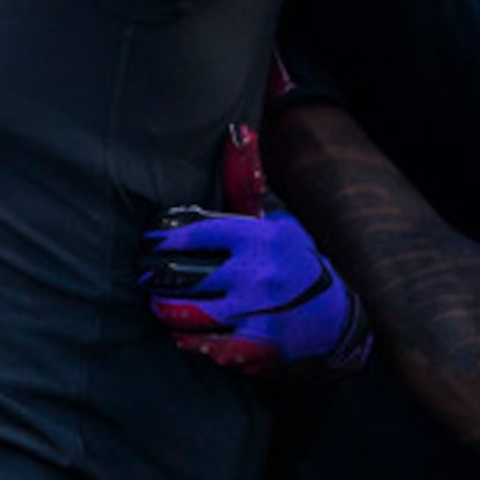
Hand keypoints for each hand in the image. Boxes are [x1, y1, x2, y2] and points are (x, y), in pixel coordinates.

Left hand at [140, 206, 369, 380]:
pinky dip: (189, 340)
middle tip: (144, 278)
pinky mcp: (257, 345)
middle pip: (186, 277)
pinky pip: (208, 345)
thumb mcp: (278, 223)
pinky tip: (179, 333)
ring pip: (191, 314)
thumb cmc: (296, 263)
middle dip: (156, 279)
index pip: (199, 233)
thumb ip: (249, 185)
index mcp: (260, 239)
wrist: (336, 318)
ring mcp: (257, 312)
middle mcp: (257, 274)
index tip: (148, 240)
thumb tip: (238, 133)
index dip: (167, 238)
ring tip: (156, 305)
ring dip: (166, 311)